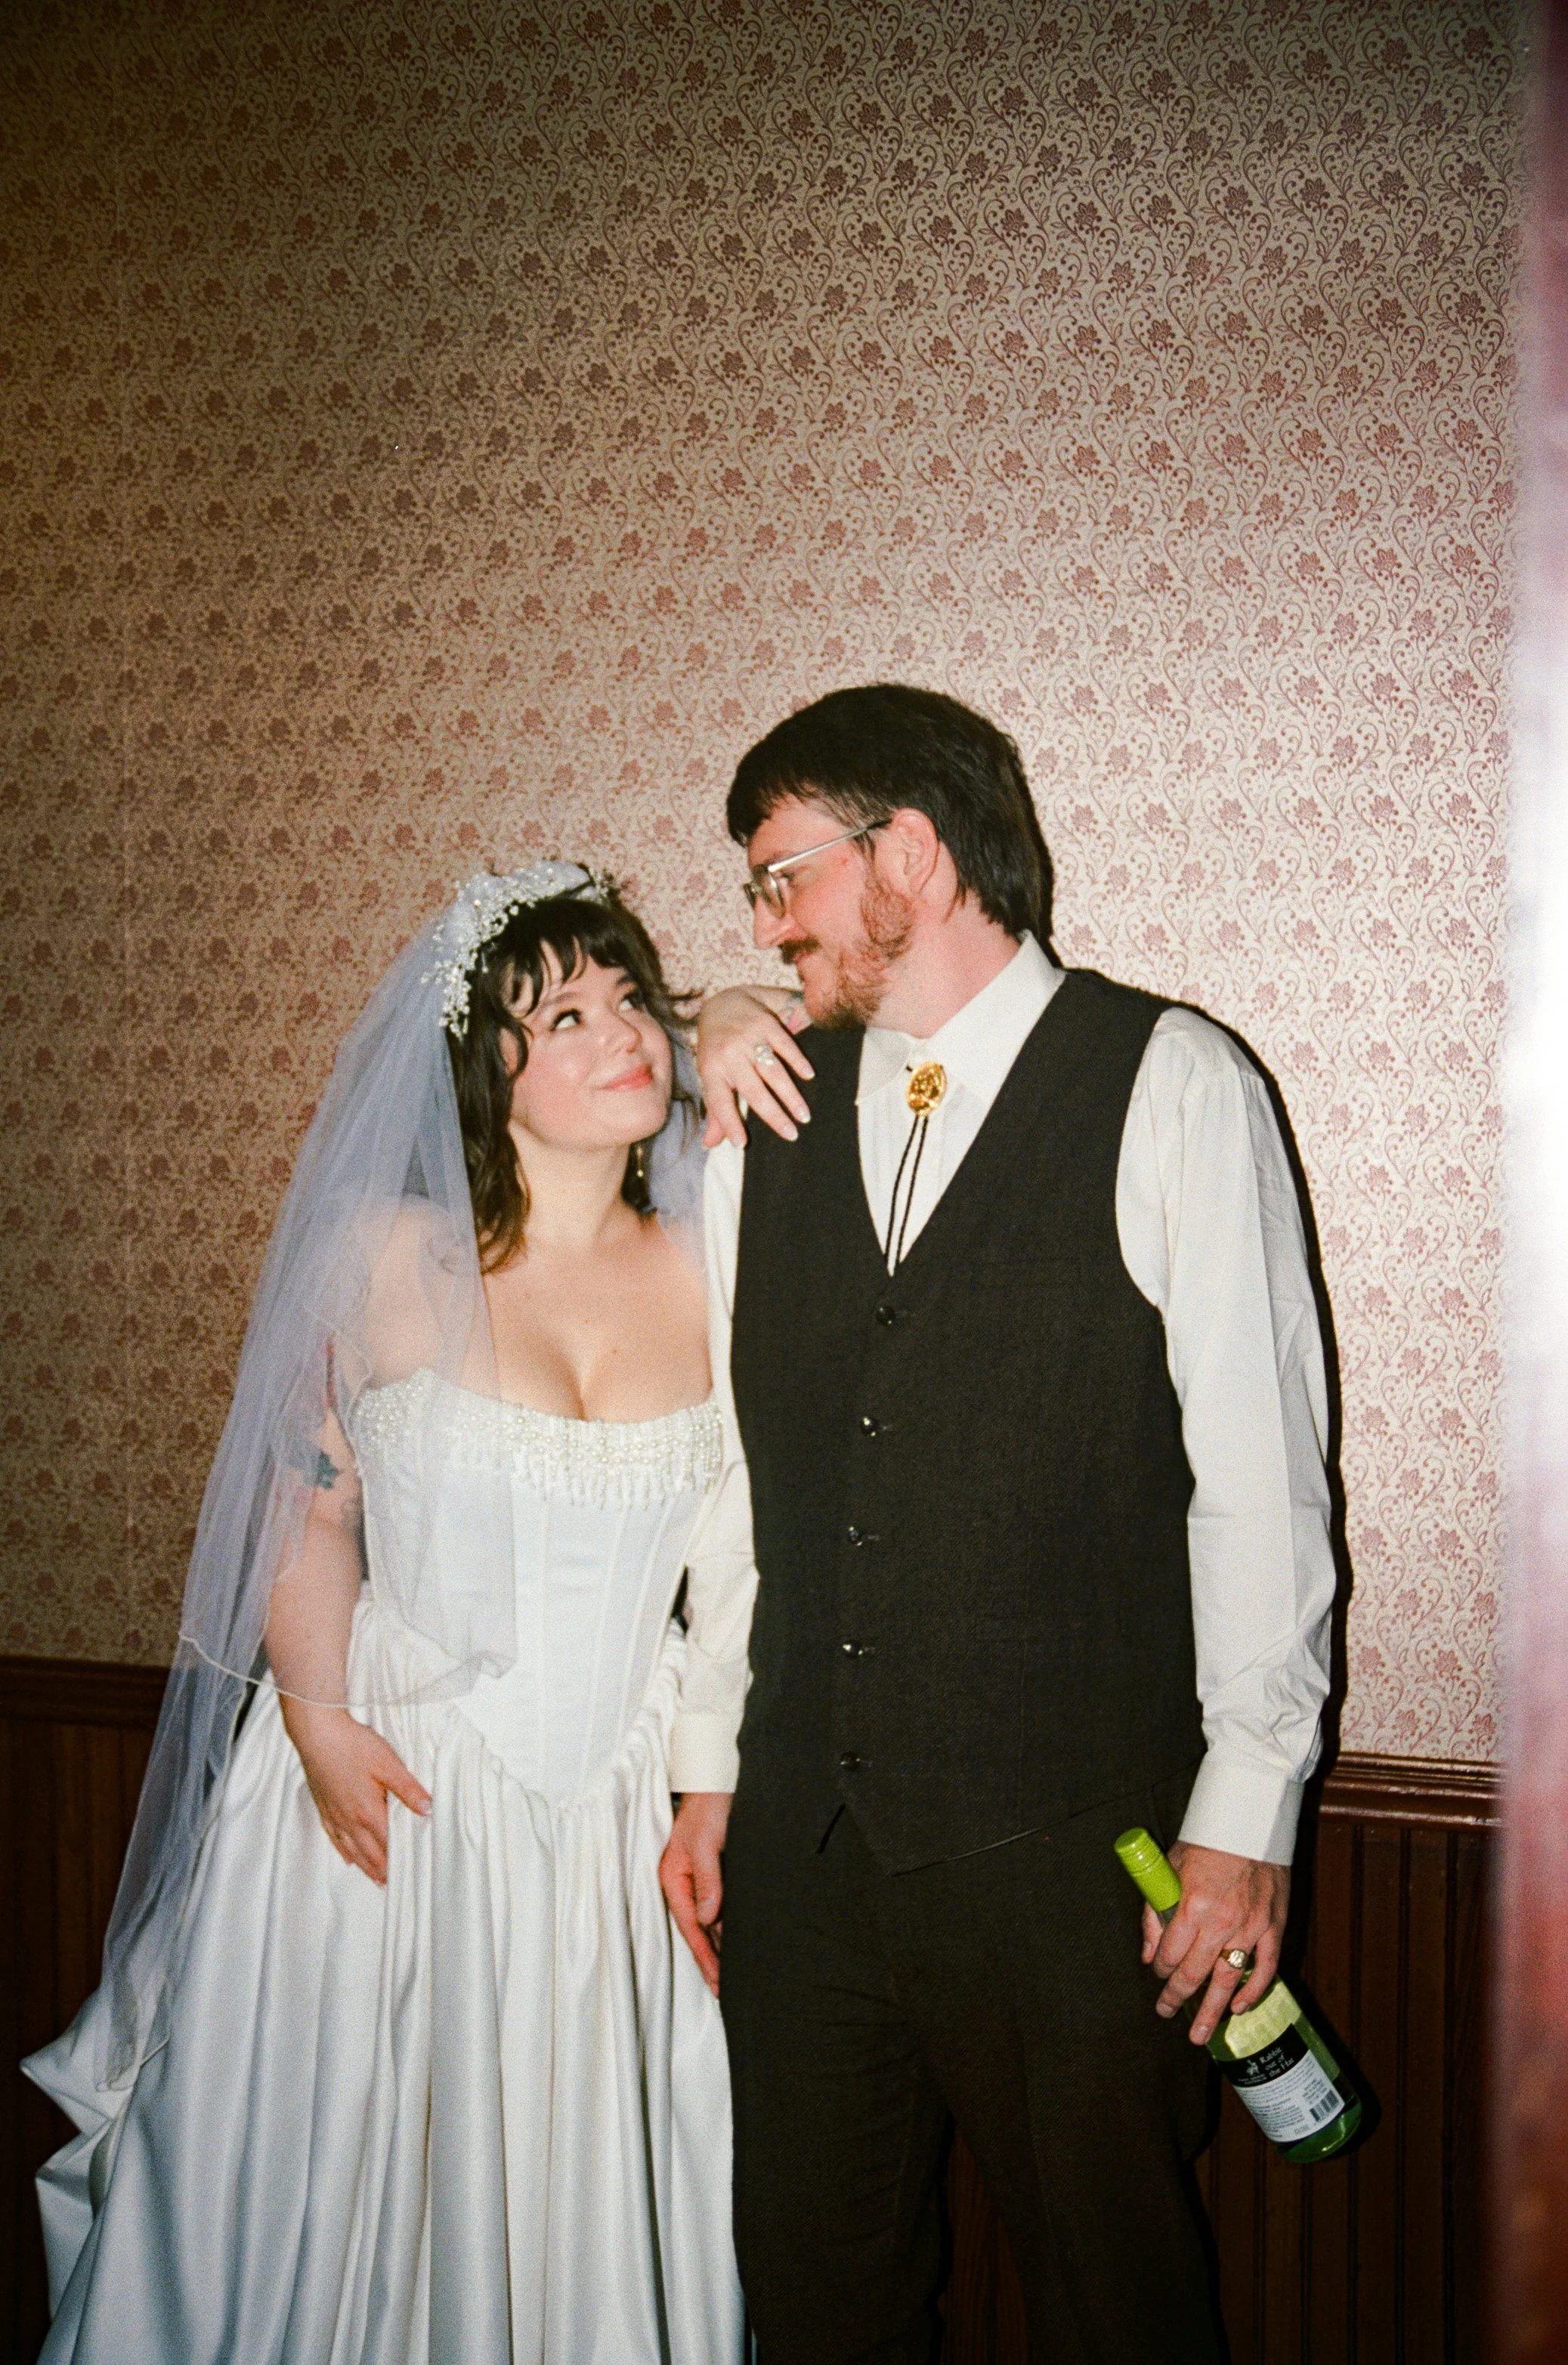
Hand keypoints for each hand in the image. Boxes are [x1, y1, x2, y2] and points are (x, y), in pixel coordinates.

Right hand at [280, 1699, 430, 1884]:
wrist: (317, 1733)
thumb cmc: (352, 1745)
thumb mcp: (388, 1764)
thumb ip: (409, 1789)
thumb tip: (428, 1809)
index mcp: (368, 1812)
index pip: (387, 1844)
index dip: (398, 1860)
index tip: (408, 1873)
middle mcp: (349, 1819)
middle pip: (368, 1852)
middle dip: (382, 1869)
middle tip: (393, 1884)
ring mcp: (333, 1815)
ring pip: (351, 1849)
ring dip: (364, 1866)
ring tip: (375, 1879)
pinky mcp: (322, 1806)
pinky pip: (333, 1837)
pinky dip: (342, 1851)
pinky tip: (347, 1858)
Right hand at [659, 1791, 731, 1994]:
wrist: (718, 1778)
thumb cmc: (710, 1806)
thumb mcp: (707, 1842)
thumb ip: (708, 1880)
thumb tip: (708, 1919)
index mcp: (673, 1877)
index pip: (690, 1927)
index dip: (705, 1956)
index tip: (718, 1982)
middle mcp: (682, 1882)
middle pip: (697, 1930)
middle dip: (711, 1960)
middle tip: (726, 1991)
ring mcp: (697, 1878)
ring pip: (708, 1921)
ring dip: (720, 1946)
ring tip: (734, 1975)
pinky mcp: (713, 1872)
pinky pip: (718, 1907)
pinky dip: (727, 1926)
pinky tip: (737, 1941)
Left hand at [696, 986, 812, 1148]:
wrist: (723, 1003)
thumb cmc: (716, 1049)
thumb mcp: (711, 1077)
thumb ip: (715, 1111)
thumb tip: (710, 1145)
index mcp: (712, 1070)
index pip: (719, 1101)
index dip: (729, 1123)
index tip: (742, 1144)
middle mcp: (729, 1055)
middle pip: (753, 1090)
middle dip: (773, 1115)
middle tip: (792, 1135)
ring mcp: (747, 1038)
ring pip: (772, 1071)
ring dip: (790, 1095)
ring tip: (804, 1115)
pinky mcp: (765, 1024)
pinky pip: (784, 1045)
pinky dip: (797, 1061)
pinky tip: (809, 1076)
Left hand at [1143, 1841, 1289, 2044]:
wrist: (1251, 1822)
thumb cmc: (1208, 1843)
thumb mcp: (1171, 1869)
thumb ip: (1155, 1912)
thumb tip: (1147, 1953)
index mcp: (1191, 1906)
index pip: (1169, 1953)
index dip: (1159, 1969)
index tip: (1157, 1974)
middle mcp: (1220, 1922)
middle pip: (1194, 1973)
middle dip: (1176, 1997)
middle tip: (1166, 2013)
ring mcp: (1250, 1928)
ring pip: (1227, 1980)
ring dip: (1212, 2011)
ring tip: (1199, 2034)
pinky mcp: (1273, 1927)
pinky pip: (1264, 1968)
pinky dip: (1252, 1990)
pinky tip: (1238, 2006)